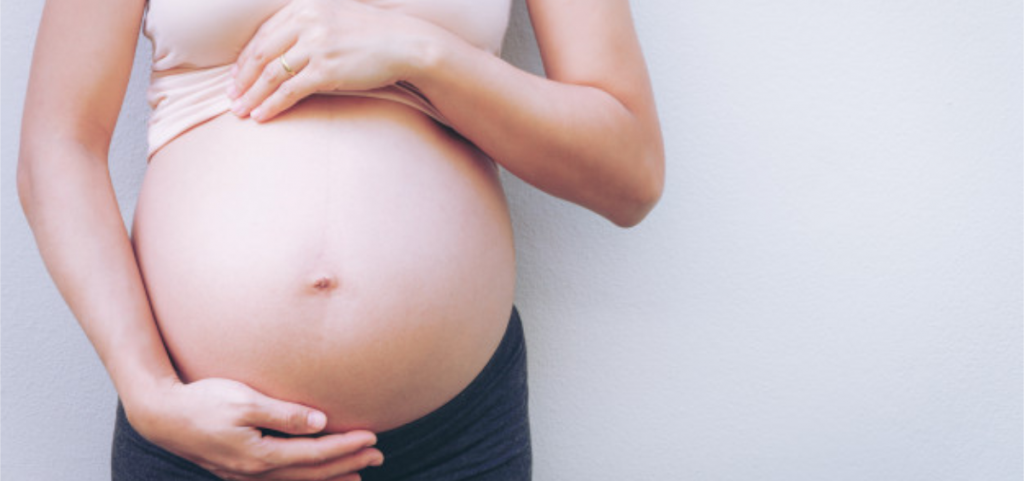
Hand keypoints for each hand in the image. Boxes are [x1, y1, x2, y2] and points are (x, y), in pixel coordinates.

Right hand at [126, 377, 383, 480]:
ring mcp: (246, 475)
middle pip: (312, 472)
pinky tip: (318, 477)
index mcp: (260, 455)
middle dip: (348, 464)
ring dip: (331, 477)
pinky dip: (306, 480)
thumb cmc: (202, 401)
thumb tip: (320, 422)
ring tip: (359, 474)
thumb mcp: (244, 400)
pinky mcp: (239, 471)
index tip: (372, 437)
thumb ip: (283, 413)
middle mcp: (255, 472)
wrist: (161, 415)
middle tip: (379, 456)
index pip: (314, 453)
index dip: (346, 446)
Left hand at [227, 0, 442, 121]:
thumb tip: (284, 46)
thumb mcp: (335, 16)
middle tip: (231, 97)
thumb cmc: (373, 33)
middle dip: (242, 79)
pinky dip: (271, 104)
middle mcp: (306, 22)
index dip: (244, 58)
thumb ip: (308, 24)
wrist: (405, 43)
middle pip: (261, 54)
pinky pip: (289, 90)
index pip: (263, 35)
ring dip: (252, 95)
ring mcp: (315, 46)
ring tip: (241, 111)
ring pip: (270, 74)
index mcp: (304, 7)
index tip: (236, 76)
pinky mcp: (326, 70)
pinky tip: (262, 115)